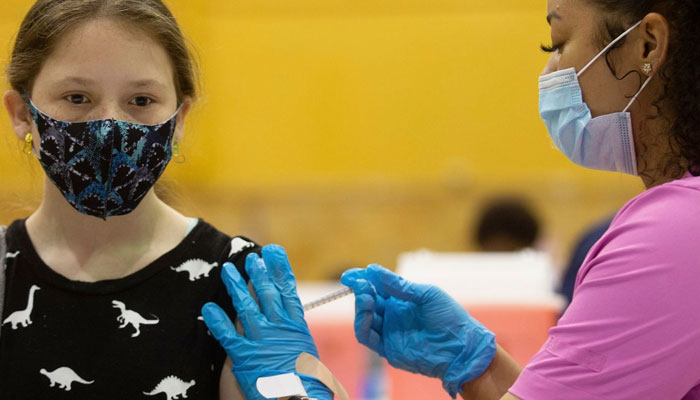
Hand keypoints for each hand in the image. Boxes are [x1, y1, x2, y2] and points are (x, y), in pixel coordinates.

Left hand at [202, 245, 332, 399]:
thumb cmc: (307, 382)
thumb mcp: (307, 353)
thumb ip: (294, 336)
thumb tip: (289, 323)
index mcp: (296, 326)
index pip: (287, 290)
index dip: (279, 269)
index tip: (273, 253)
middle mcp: (279, 328)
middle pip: (266, 293)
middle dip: (257, 273)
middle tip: (250, 258)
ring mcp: (262, 340)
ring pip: (246, 307)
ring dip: (236, 287)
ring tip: (227, 270)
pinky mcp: (245, 356)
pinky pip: (227, 335)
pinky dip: (217, 321)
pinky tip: (208, 308)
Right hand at [341, 264, 495, 397]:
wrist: (462, 347)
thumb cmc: (449, 318)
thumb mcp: (426, 294)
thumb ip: (399, 286)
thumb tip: (372, 270)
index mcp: (401, 300)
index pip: (376, 288)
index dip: (361, 281)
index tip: (349, 275)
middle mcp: (392, 315)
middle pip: (368, 302)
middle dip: (361, 291)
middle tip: (360, 284)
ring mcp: (389, 332)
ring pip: (365, 319)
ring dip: (361, 307)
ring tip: (365, 297)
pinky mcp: (388, 350)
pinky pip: (368, 338)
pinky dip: (362, 326)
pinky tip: (366, 314)